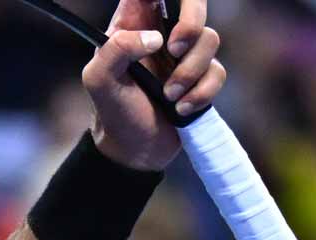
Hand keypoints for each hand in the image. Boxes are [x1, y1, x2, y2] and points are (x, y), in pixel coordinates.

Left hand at [84, 0, 225, 170]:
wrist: (133, 150)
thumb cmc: (112, 110)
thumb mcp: (98, 79)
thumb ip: (116, 49)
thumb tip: (155, 38)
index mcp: (133, 24)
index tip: (164, 4)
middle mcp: (163, 32)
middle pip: (195, 2)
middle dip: (192, 22)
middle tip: (174, 49)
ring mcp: (185, 54)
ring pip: (210, 39)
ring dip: (189, 72)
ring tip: (167, 95)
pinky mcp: (202, 76)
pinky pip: (217, 71)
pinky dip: (200, 92)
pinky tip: (179, 108)